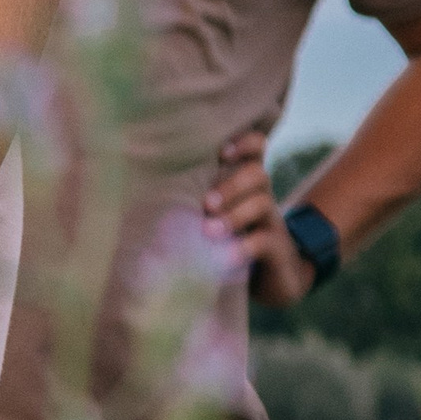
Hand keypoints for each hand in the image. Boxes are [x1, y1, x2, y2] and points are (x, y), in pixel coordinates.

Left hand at [206, 129, 316, 308]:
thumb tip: (144, 199)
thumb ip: (195, 203)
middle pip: (257, 174)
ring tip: (209, 231)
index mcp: (246, 184)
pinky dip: (243, 247)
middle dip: (231, 186)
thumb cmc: (231, 239)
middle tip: (207, 204)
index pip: (256, 148)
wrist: (275, 275)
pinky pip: (264, 241)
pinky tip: (225, 257)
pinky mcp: (276, 248)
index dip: (245, 143)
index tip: (222, 153)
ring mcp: (271, 221)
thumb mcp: (216, 215)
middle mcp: (262, 196)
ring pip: (261, 204)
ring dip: (233, 216)